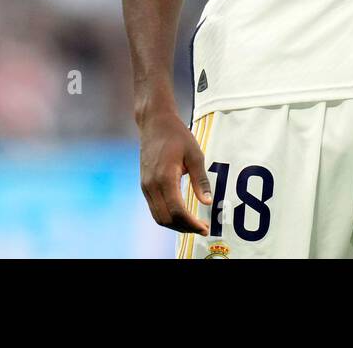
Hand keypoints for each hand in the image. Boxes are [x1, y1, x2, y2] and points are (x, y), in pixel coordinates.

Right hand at [138, 108, 212, 233]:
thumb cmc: (177, 136)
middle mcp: (152, 185)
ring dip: (175, 225)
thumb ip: (200, 180)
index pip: (177, 211)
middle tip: (202, 228)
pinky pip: (155, 209)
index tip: (204, 228)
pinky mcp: (145, 185)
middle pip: (166, 219)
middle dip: (184, 228)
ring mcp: (146, 186)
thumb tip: (208, 202)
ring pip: (158, 217)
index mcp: (165, 177)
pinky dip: (168, 217)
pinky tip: (181, 215)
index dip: (191, 224)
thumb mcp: (195, 155)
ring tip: (193, 225)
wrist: (154, 123)